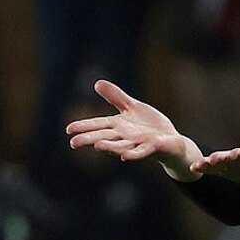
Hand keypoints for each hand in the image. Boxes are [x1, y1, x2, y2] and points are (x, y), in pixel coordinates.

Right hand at [66, 80, 202, 181]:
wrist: (171, 141)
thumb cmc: (149, 125)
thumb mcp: (132, 107)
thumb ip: (116, 97)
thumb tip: (97, 83)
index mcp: (119, 125)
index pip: (99, 124)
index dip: (84, 126)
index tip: (68, 129)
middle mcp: (126, 136)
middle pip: (105, 137)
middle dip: (90, 139)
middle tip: (74, 143)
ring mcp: (138, 143)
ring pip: (121, 145)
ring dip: (110, 147)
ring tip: (97, 146)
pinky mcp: (152, 147)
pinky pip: (142, 151)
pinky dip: (134, 154)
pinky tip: (125, 157)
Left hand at [190, 118, 239, 187]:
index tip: (235, 153)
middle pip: (233, 164)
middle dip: (223, 161)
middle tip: (213, 158)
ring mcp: (235, 172)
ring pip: (222, 169)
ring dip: (211, 167)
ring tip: (199, 164)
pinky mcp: (227, 172)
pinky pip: (215, 172)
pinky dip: (205, 169)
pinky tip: (193, 167)